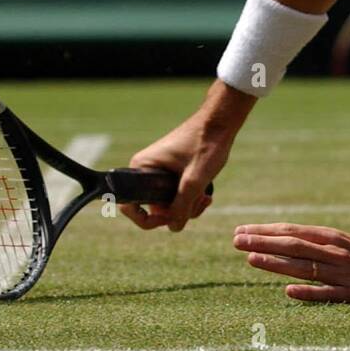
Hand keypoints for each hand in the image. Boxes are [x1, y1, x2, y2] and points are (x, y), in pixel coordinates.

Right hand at [124, 114, 222, 230]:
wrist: (221, 122)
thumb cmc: (206, 143)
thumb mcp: (194, 180)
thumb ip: (182, 206)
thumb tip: (174, 227)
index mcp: (141, 167)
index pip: (129, 205)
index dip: (147, 220)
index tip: (170, 219)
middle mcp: (146, 170)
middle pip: (153, 208)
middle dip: (177, 213)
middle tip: (199, 204)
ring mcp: (159, 172)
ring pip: (168, 204)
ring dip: (187, 207)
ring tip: (205, 198)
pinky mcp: (171, 174)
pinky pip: (176, 196)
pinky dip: (190, 200)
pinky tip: (205, 195)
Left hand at [234, 223, 349, 301]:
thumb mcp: (340, 241)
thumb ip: (313, 241)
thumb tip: (281, 239)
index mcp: (331, 236)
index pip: (291, 231)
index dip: (265, 230)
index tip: (241, 230)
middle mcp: (334, 251)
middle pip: (292, 245)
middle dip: (263, 242)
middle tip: (236, 240)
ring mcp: (342, 273)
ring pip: (304, 266)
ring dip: (277, 263)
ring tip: (251, 259)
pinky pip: (327, 293)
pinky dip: (308, 292)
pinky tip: (288, 292)